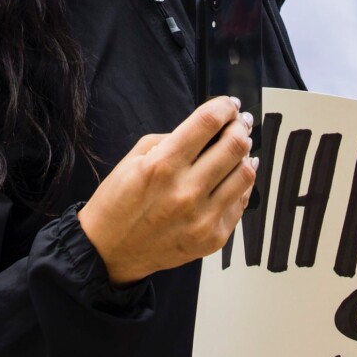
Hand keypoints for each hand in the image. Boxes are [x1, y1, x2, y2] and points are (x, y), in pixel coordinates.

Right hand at [77, 97, 256, 284]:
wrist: (110, 252)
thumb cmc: (118, 203)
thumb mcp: (135, 159)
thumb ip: (172, 139)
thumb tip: (207, 129)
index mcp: (163, 165)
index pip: (208, 123)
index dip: (225, 107)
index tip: (229, 104)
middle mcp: (186, 192)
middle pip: (234, 146)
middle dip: (241, 126)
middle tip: (240, 122)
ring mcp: (203, 218)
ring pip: (245, 174)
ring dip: (246, 154)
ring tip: (239, 149)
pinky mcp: (213, 239)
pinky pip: (241, 203)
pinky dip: (240, 184)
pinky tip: (234, 176)